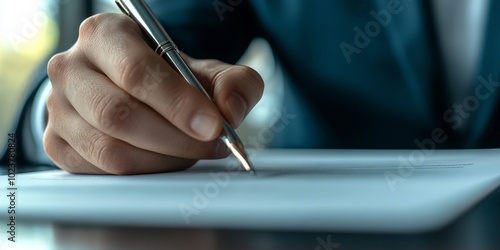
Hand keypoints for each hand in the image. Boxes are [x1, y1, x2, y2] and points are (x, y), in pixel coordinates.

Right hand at [43, 13, 263, 173]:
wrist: (129, 90)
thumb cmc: (166, 77)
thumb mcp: (205, 71)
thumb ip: (233, 82)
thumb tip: (232, 110)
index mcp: (103, 35)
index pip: (137, 72)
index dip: (178, 103)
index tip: (213, 125)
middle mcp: (71, 68)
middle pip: (119, 115)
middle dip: (175, 138)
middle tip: (210, 145)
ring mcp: (58, 108)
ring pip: (110, 150)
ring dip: (162, 160)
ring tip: (191, 152)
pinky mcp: (56, 143)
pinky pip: (101, 171)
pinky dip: (141, 172)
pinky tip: (164, 160)